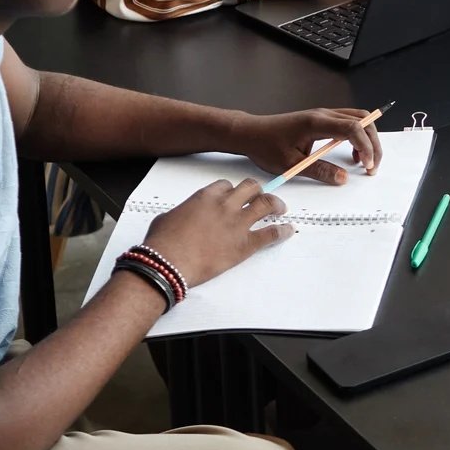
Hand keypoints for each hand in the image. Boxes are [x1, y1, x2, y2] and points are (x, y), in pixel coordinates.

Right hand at [140, 177, 290, 288]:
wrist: (167, 263)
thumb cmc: (162, 243)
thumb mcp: (167, 218)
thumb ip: (183, 212)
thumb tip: (184, 217)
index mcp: (205, 197)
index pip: (227, 185)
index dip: (233, 190)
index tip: (236, 196)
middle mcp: (225, 205)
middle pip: (250, 188)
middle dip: (257, 191)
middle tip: (261, 197)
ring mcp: (237, 224)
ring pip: (265, 204)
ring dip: (275, 204)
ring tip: (280, 208)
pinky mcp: (244, 245)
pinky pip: (270, 234)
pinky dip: (281, 231)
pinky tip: (287, 230)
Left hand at [232, 107, 384, 181]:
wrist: (251, 133)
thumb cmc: (265, 145)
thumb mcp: (291, 164)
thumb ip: (319, 171)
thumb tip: (342, 178)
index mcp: (316, 122)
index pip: (352, 128)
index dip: (365, 146)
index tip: (366, 165)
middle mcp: (323, 114)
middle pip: (362, 120)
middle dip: (373, 143)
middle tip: (372, 166)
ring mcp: (323, 115)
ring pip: (358, 119)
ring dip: (367, 138)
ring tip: (364, 161)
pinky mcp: (322, 119)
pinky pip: (349, 122)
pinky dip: (357, 137)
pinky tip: (352, 154)